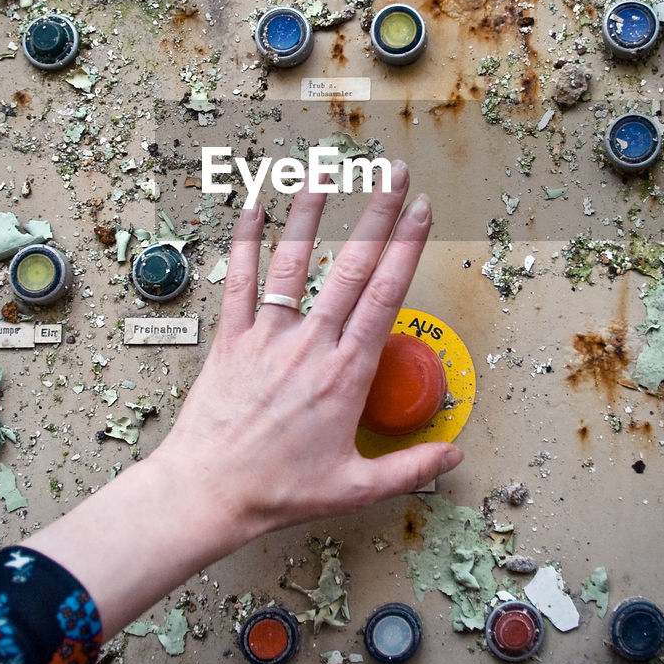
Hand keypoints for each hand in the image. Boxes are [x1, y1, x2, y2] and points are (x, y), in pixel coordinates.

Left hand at [165, 159, 462, 536]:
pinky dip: (245, 241)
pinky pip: (238, 281)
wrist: (209, 491)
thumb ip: (410, 467)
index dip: (407, 248)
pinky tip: (253, 207)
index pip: (385, 296)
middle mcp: (309, 345)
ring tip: (325, 172)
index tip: (421, 212)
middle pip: (351, 267)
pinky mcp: (230, 338)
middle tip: (394, 175)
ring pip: (292, 263)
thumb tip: (454, 455)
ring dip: (310, 214)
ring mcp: (267, 336)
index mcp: (345, 374)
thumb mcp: (355, 488)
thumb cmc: (279, 491)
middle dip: (377, 215)